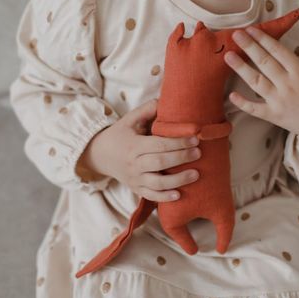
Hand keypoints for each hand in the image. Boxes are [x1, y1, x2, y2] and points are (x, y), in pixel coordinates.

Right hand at [76, 99, 201, 201]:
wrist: (99, 156)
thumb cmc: (120, 135)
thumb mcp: (129, 120)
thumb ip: (147, 110)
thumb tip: (165, 100)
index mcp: (134, 145)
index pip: (158, 144)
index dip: (178, 142)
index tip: (195, 139)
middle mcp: (134, 164)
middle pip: (160, 163)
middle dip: (181, 158)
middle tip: (199, 153)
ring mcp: (135, 179)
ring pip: (157, 183)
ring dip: (178, 180)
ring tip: (196, 174)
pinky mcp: (136, 189)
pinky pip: (151, 196)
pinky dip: (164, 197)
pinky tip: (179, 195)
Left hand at [224, 26, 298, 163]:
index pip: (279, 51)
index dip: (264, 39)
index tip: (252, 29)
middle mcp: (288, 85)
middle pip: (264, 62)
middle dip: (249, 47)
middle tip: (236, 35)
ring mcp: (279, 102)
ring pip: (256, 82)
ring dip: (241, 68)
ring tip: (228, 56)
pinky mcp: (274, 116)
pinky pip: (255, 109)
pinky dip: (243, 103)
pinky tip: (231, 94)